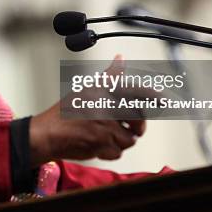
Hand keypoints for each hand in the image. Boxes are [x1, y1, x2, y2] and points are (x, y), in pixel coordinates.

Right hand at [29, 56, 145, 166]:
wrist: (48, 133)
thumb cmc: (66, 112)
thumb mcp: (88, 88)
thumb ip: (110, 76)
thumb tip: (121, 59)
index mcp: (104, 91)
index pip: (136, 92)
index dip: (152, 97)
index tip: (163, 101)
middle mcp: (105, 107)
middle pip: (138, 118)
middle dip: (138, 125)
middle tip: (134, 126)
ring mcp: (104, 126)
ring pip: (129, 138)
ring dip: (121, 140)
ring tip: (108, 134)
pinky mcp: (100, 145)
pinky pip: (117, 152)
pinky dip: (110, 151)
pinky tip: (100, 144)